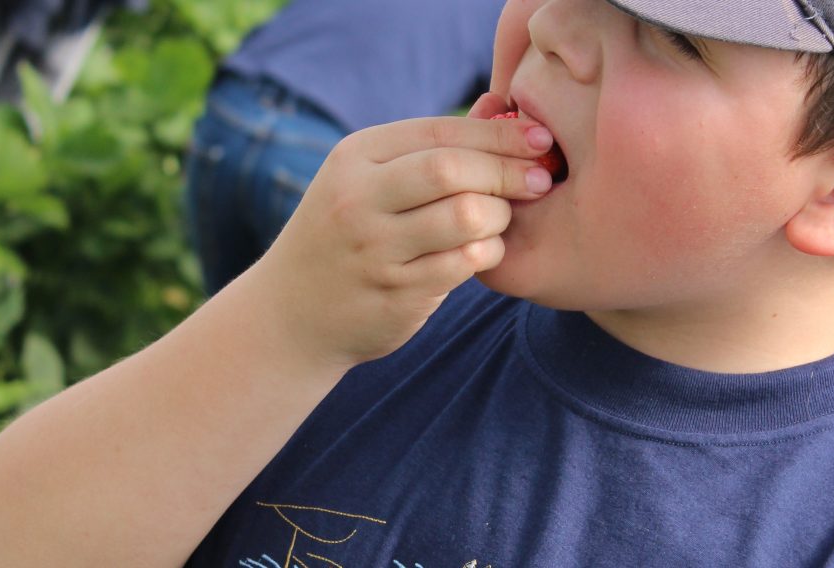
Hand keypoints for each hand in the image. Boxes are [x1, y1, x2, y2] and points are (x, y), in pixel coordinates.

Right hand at [246, 97, 554, 366]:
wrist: (292, 315)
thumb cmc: (346, 234)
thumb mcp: (370, 180)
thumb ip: (432, 147)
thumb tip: (500, 106)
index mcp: (355, 158)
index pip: (440, 132)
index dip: (500, 134)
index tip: (541, 139)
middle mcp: (358, 199)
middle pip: (452, 170)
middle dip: (507, 172)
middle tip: (541, 180)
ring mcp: (374, 250)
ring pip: (465, 218)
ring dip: (500, 216)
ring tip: (503, 218)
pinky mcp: (394, 293)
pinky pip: (463, 264)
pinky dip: (487, 253)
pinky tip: (485, 250)